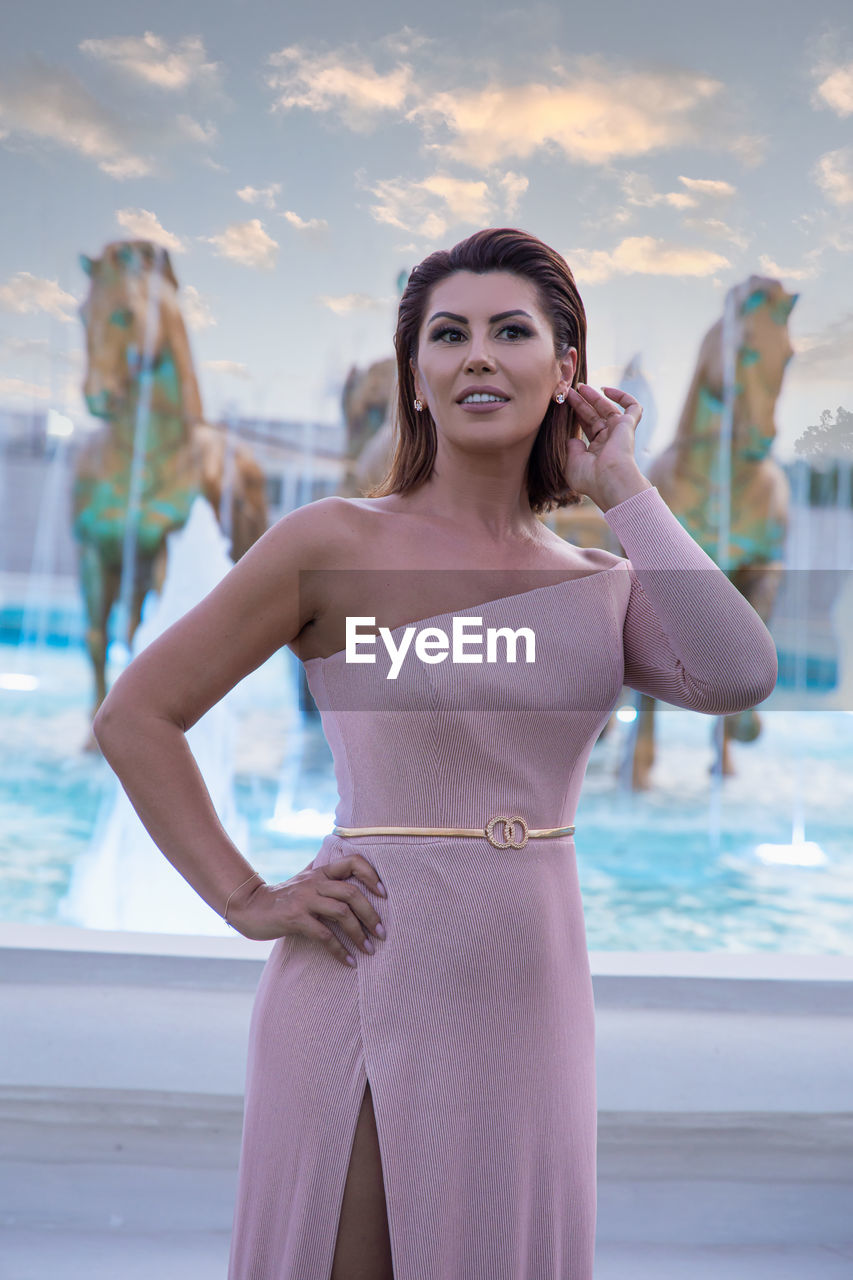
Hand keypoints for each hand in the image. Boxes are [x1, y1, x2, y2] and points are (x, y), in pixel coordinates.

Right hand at [228, 854, 385, 965]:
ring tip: (370, 950)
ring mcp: (305, 900)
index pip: (353, 862)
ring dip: (359, 934)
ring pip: (342, 913)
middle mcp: (315, 883)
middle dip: (371, 914)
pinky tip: (349, 962)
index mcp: (320, 872)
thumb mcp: (303, 879)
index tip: (384, 894)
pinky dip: (340, 950)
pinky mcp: (295, 918)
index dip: (372, 875)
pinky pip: (324, 935)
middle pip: (352, 893)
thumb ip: (322, 871)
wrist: (250, 907)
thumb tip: (342, 861)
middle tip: (382, 933)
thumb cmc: (281, 896)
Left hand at [564, 384, 646, 508]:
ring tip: (579, 387)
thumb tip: (572, 438)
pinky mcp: (628, 426)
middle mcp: (609, 441)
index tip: (564, 404)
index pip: (588, 427)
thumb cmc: (590, 478)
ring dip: (594, 397)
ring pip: (608, 409)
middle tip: (569, 391)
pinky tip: (606, 389)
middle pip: (595, 416)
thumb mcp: (572, 464)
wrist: (610, 481)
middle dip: (582, 403)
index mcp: (597, 451)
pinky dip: (622, 396)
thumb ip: (571, 448)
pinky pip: (632, 406)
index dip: (577, 414)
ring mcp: (619, 432)